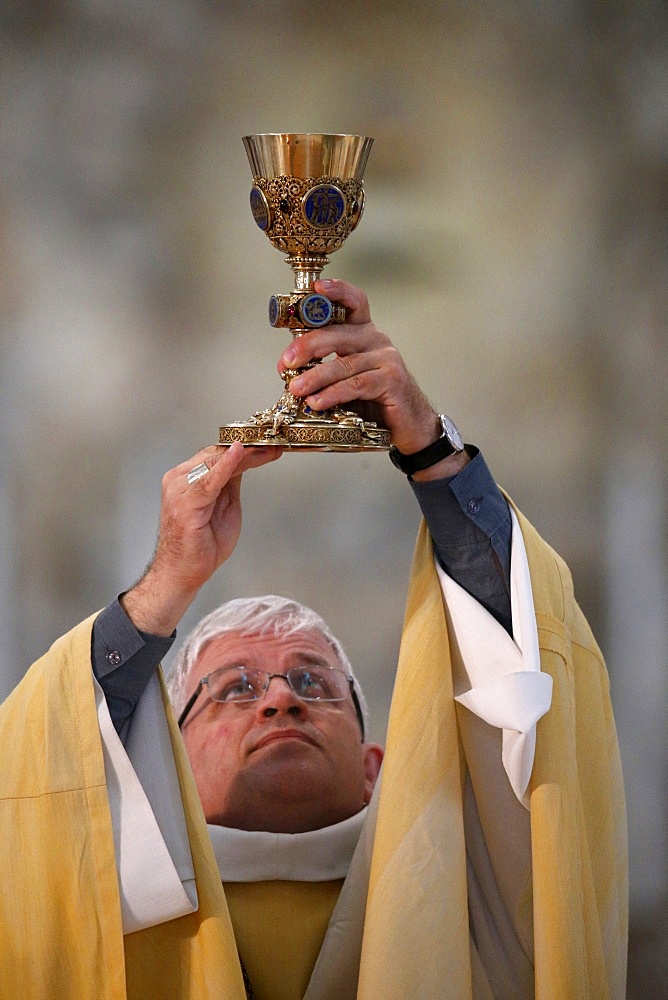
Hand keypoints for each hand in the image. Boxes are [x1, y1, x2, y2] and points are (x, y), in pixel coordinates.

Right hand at [122, 442, 280, 634]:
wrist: (182, 573)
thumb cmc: (200, 544)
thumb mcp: (225, 505)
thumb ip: (230, 482)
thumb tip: (245, 460)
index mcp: (187, 478)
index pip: (217, 454)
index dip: (245, 447)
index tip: (269, 443)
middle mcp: (179, 479)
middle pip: (216, 454)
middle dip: (248, 447)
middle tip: (274, 442)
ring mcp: (180, 490)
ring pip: (215, 462)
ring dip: (245, 454)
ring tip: (267, 448)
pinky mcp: (185, 504)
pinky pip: (209, 480)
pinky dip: (225, 465)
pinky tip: (239, 453)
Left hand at [279, 279, 468, 480]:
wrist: (409, 425)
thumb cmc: (376, 400)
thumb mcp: (347, 377)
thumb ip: (325, 365)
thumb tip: (289, 365)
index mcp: (365, 334)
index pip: (354, 303)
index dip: (338, 291)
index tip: (317, 288)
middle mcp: (377, 341)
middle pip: (339, 334)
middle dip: (309, 346)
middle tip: (288, 361)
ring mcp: (387, 359)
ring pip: (345, 364)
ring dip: (316, 377)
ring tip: (297, 389)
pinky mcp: (392, 381)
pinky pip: (357, 385)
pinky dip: (333, 394)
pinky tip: (317, 402)